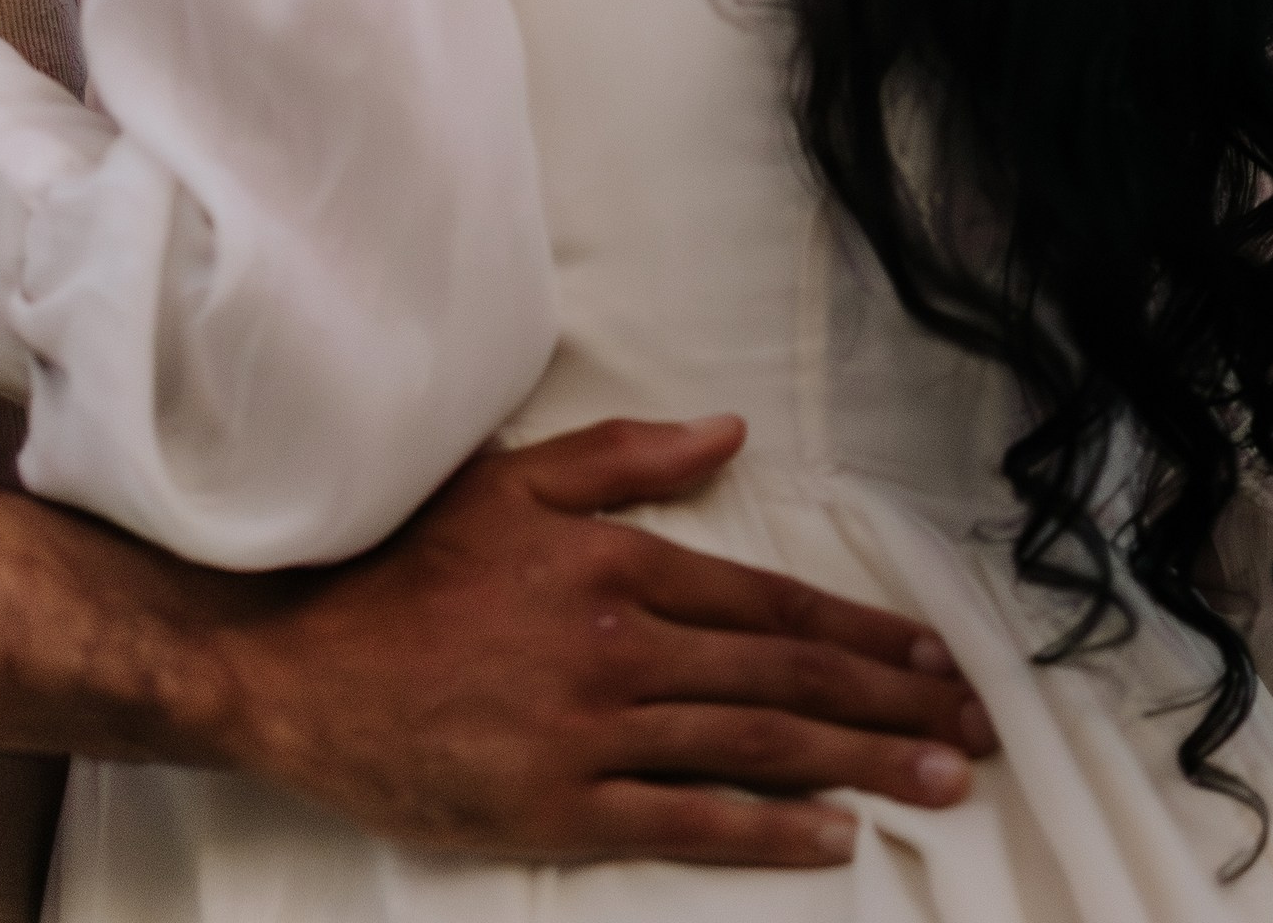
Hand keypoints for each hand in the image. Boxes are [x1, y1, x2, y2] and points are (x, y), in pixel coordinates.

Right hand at [206, 419, 993, 866]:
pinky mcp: (559, 810)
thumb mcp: (510, 482)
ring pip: (754, 750)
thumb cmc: (405, 566)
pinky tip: (831, 838)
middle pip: (783, 681)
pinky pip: (685, 822)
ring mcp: (591, 736)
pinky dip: (767, 833)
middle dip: (890, 705)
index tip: (937, 656)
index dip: (862, 632)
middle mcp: (619, 650)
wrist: (298, 664)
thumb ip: (624, 460)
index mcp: (614, 566)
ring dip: (859, 767)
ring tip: (937, 782)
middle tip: (975, 732)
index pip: (769, 605)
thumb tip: (730, 434)